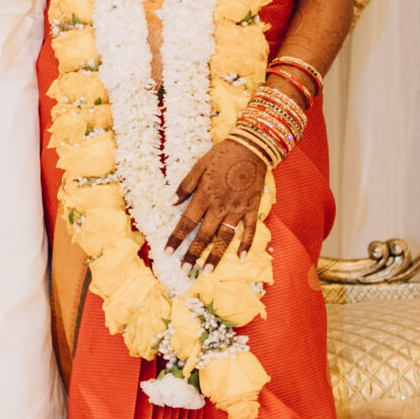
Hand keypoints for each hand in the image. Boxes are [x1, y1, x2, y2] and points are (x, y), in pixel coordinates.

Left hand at [168, 139, 268, 269]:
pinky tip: (240, 258)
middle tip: (184, 270)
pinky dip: (246, 244)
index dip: (176, 238)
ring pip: (224, 238)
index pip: (186, 222)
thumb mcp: (198, 165)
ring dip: (215, 256)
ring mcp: (237, 209)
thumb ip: (185, 186)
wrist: (251, 147)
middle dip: (192, 254)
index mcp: (204, 196)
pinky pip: (249, 230)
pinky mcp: (252, 209)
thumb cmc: (222, 155)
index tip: (167, 252)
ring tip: (207, 271)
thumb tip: (170, 202)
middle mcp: (220, 207)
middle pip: (203, 235)